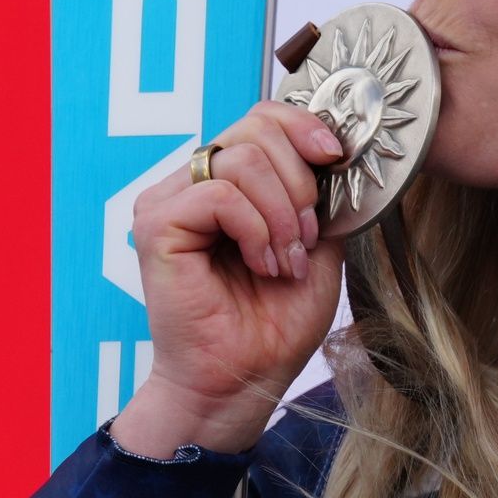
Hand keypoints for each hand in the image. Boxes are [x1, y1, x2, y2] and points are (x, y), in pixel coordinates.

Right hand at [118, 102, 346, 453]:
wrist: (243, 381)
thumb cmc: (274, 322)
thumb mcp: (318, 245)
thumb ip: (322, 194)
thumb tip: (340, 148)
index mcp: (225, 180)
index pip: (262, 117)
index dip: (304, 126)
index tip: (337, 159)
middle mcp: (191, 182)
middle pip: (255, 128)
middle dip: (300, 182)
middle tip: (307, 238)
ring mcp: (168, 200)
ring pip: (242, 159)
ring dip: (282, 214)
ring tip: (285, 262)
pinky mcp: (157, 224)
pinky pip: (220, 194)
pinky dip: (257, 229)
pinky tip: (262, 265)